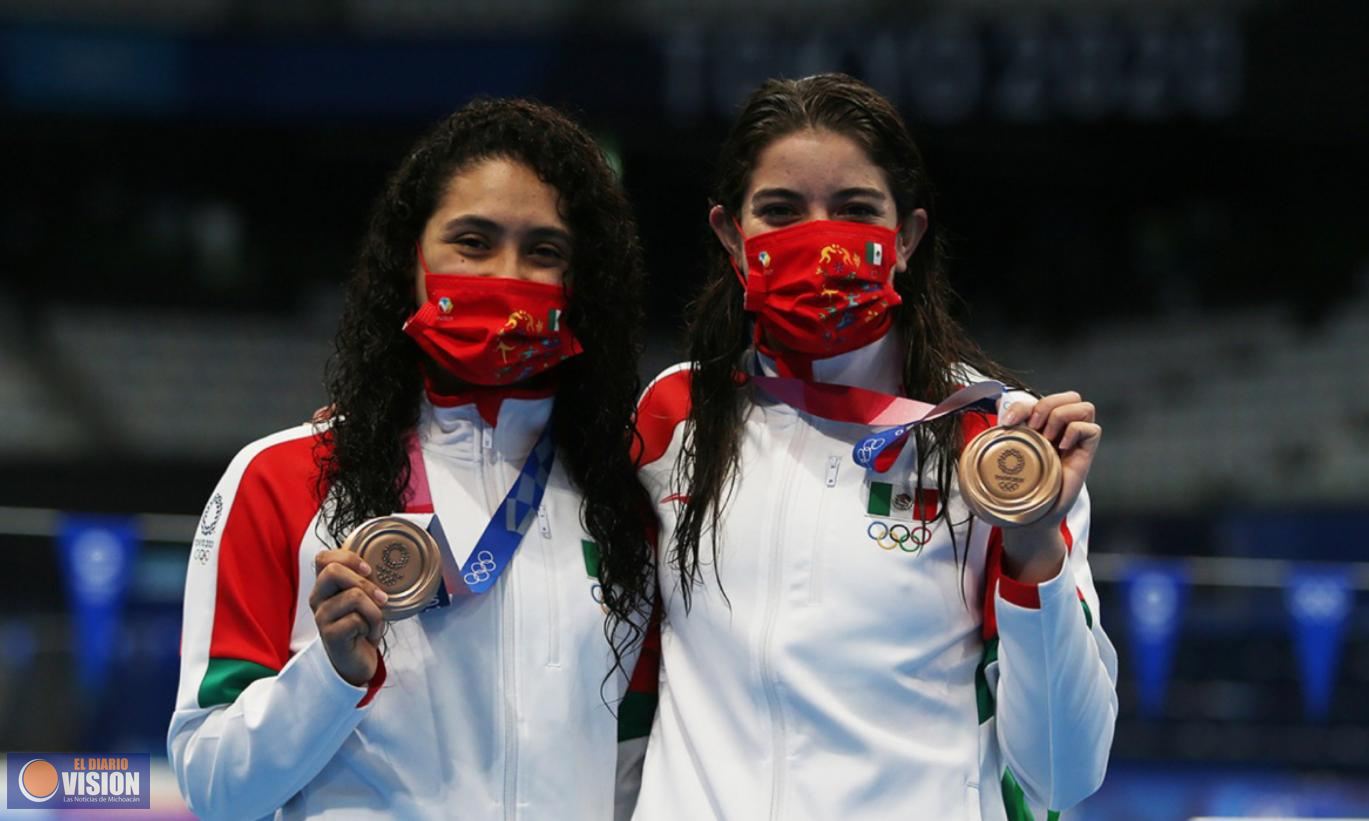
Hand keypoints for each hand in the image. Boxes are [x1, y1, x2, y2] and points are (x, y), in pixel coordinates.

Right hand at [309, 550, 388, 686]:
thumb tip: (378, 565)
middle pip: (333, 571)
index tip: (368, 570)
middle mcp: (318, 598)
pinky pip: (357, 619)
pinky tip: (367, 634)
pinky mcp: (329, 635)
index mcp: (325, 586)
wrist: (357, 661)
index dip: (348, 558)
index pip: (323, 558)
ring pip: (354, 596)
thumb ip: (363, 582)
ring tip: (373, 622)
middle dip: (365, 582)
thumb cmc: (361, 627)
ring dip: (374, 610)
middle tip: (380, 597)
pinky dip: (372, 626)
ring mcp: (322, 617)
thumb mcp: (363, 599)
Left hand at [996, 391, 1101, 579]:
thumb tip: (985, 409)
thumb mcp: (1004, 457)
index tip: (1007, 422)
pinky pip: (1093, 429)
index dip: (1024, 403)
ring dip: (1062, 416)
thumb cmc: (1018, 488)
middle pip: (1069, 396)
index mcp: (1040, 428)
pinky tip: (1062, 448)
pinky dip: (1077, 432)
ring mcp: (1074, 442)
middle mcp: (1060, 432)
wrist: (1030, 517)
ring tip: (1048, 438)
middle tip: (1034, 427)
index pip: (1041, 399)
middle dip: (1049, 404)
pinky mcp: (1086, 455)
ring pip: (1084, 407)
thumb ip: (997, 436)